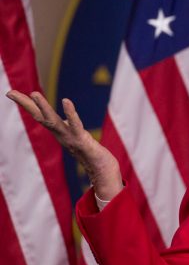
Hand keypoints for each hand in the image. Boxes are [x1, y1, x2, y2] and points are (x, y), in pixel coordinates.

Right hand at [6, 90, 122, 199]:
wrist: (103, 171)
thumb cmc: (92, 155)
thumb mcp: (78, 138)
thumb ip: (71, 129)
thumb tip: (65, 120)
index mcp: (59, 132)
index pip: (40, 116)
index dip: (27, 105)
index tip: (11, 92)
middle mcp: (61, 135)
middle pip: (40, 117)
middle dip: (25, 104)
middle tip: (10, 92)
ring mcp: (70, 138)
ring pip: (53, 121)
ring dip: (43, 108)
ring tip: (34, 93)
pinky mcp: (83, 141)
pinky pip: (75, 125)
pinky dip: (70, 113)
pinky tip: (66, 101)